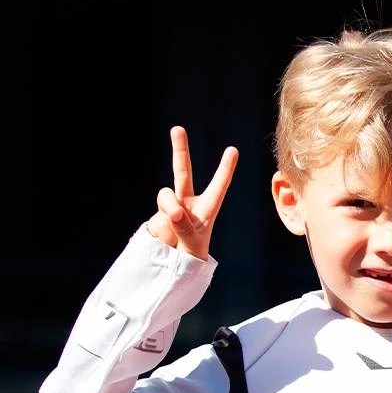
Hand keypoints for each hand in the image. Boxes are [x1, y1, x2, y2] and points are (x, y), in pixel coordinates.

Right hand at [147, 126, 237, 259]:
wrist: (173, 264)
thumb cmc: (191, 254)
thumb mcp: (193, 246)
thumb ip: (185, 229)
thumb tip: (174, 211)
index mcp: (207, 208)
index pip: (219, 186)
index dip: (225, 169)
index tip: (233, 149)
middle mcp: (188, 202)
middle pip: (183, 172)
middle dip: (180, 150)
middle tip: (177, 128)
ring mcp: (171, 206)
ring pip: (165, 194)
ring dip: (169, 209)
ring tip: (175, 228)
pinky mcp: (157, 213)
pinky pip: (157, 211)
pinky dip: (160, 224)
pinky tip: (165, 236)